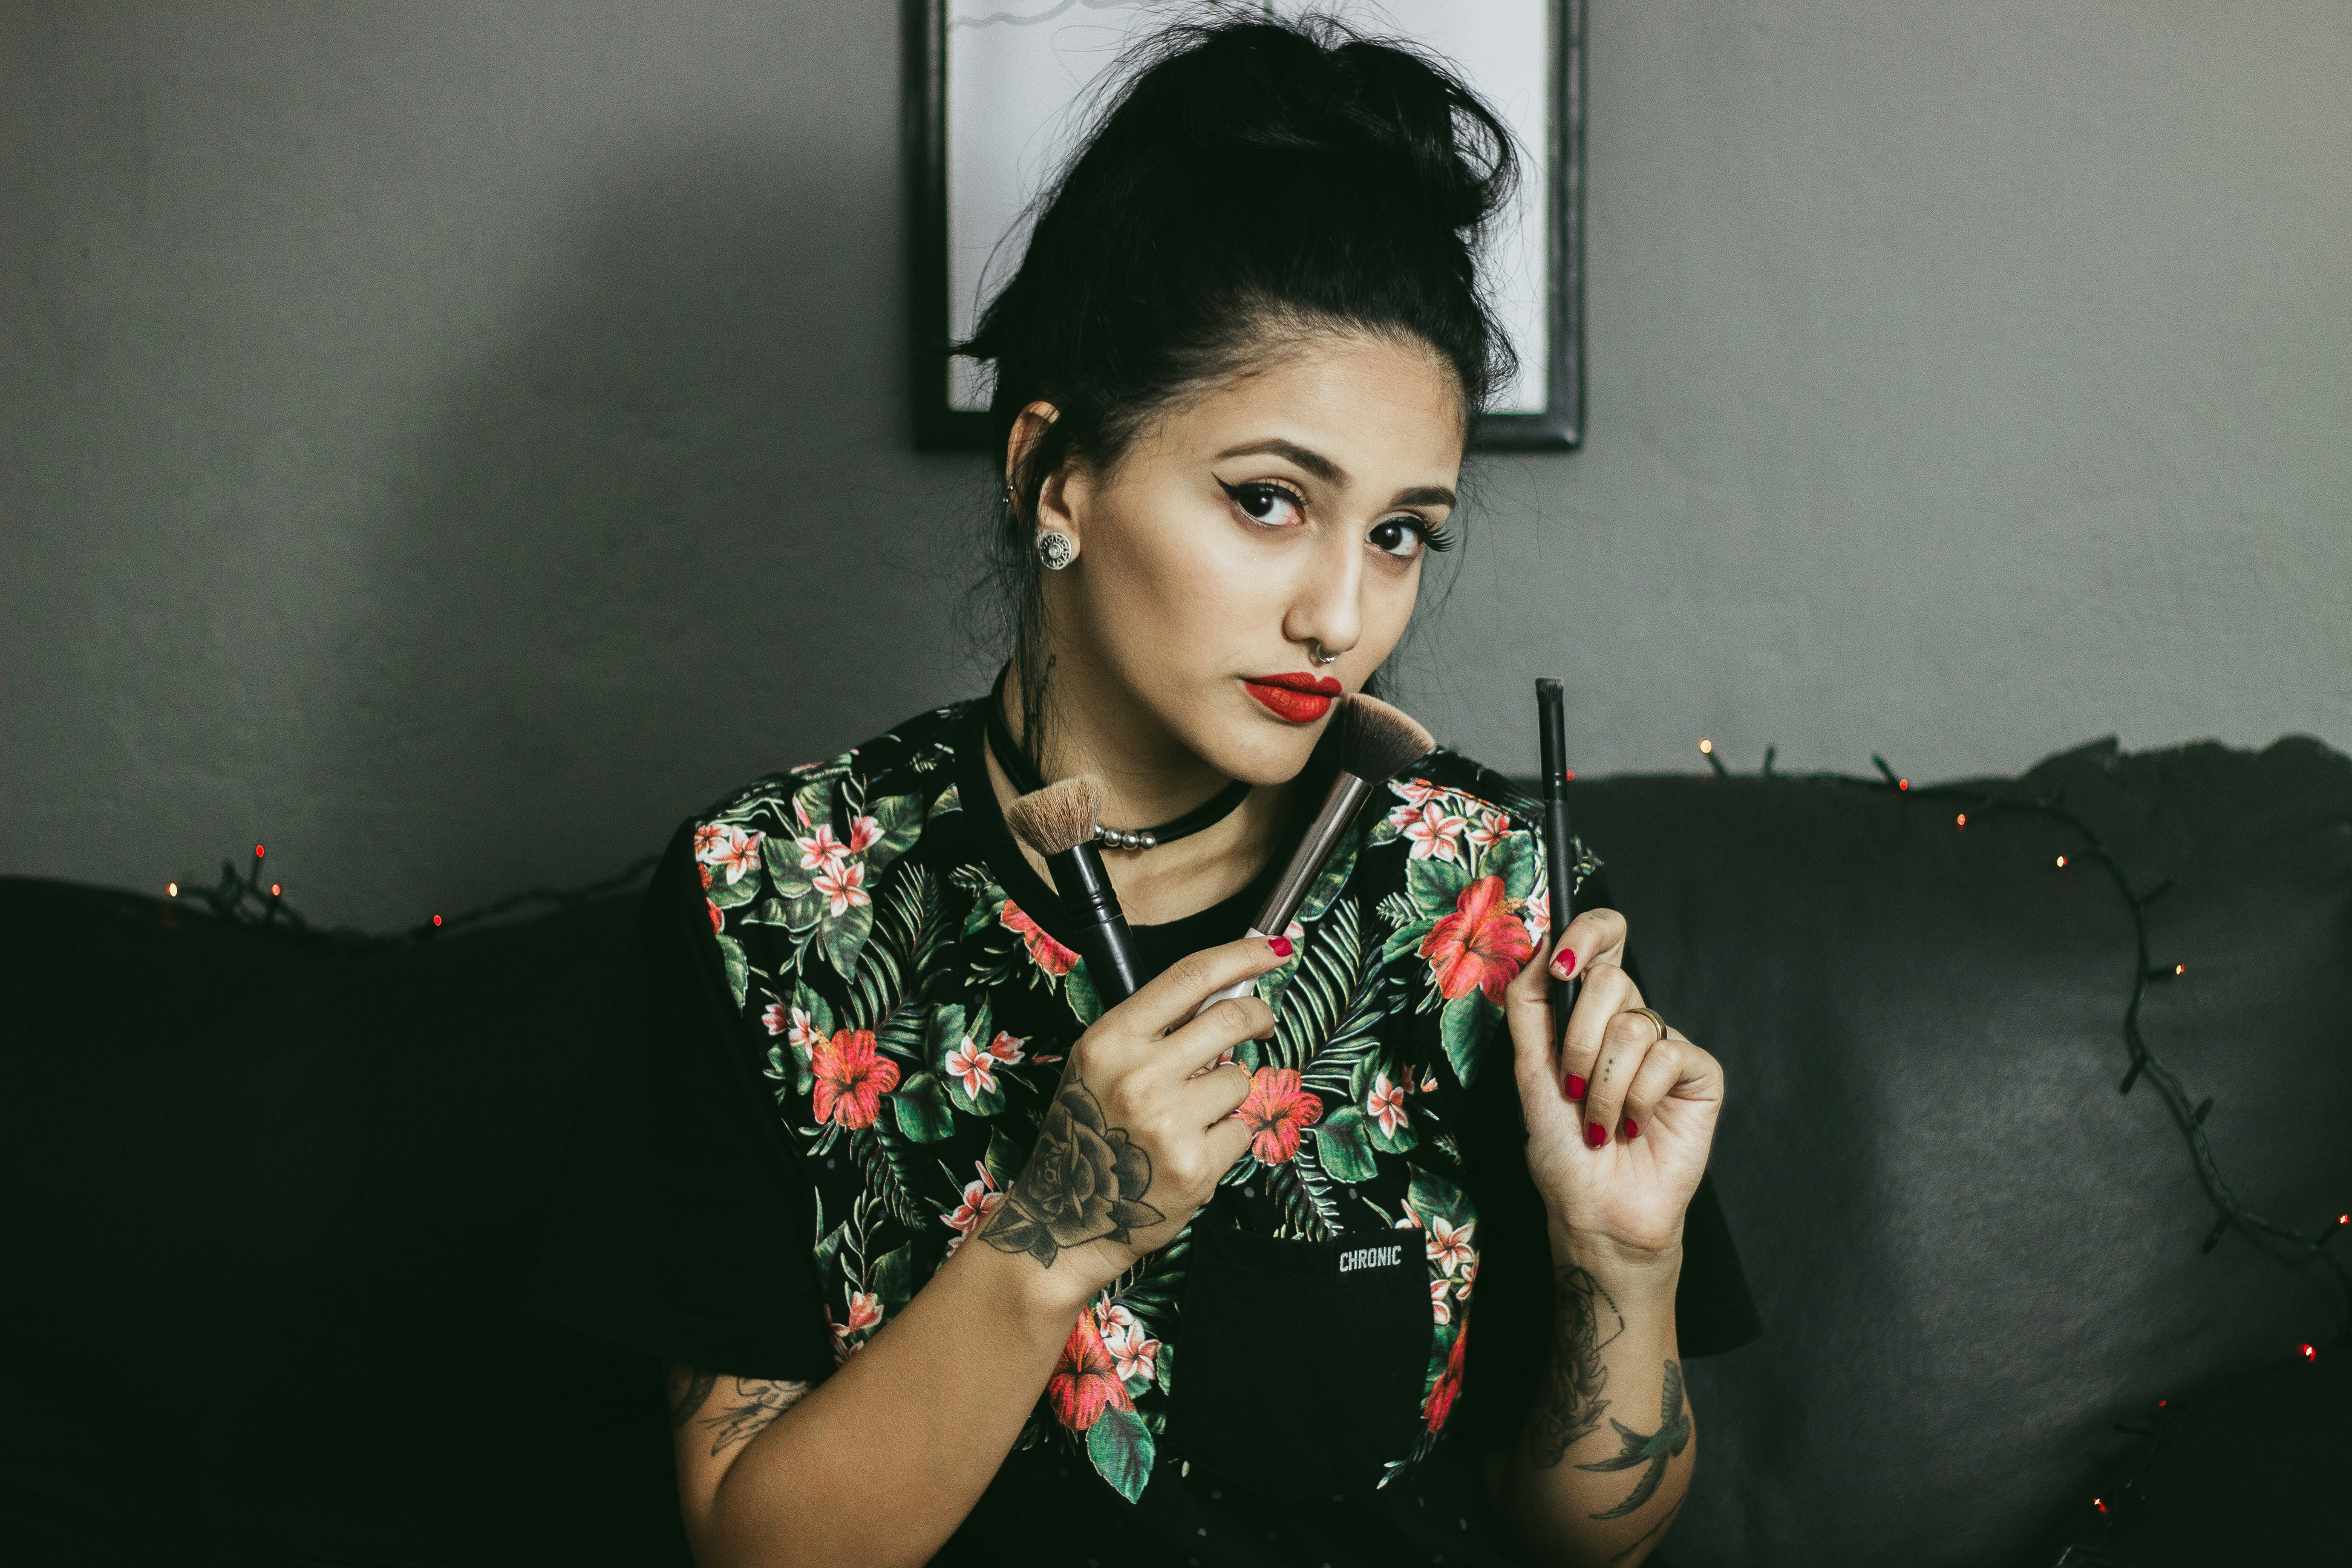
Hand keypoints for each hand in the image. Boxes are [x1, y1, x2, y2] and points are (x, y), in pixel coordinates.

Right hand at [977, 934, 1285, 1296]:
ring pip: (1239, 1080)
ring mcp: (1168, 1123)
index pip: (1191, 976)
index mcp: (1110, 1040)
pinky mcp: (1194, 1167)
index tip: (1275, 949)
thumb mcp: (1100, 1064)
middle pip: (1230, 1019)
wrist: (1065, 1220)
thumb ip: (1155, 1029)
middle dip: (1259, 1017)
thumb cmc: (1087, 1132)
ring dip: (1229, 1093)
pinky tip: (1191, 1150)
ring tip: (1191, 1115)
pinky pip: (1241, 1130)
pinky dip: (1226, 1138)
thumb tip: (1228, 993)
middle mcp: (1138, 1077)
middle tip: (1262, 1024)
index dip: (1243, 954)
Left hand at [1502, 909, 1723, 1264]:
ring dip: (1602, 1085)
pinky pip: (1665, 1057)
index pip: (1603, 940)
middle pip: (1609, 979)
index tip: (1564, 961)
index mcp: (1589, 1014)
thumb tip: (1538, 945)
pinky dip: (1636, 1100)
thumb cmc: (1561, 1150)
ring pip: (1632, 1024)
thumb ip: (1530, 1005)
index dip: (1589, 931)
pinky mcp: (1699, 1074)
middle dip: (1577, 1042)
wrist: (1596, 1210)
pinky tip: (1633, 1128)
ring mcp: (1665, 1045)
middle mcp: (1629, 1020)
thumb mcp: (1529, 1071)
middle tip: (1572, 1090)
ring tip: (1600, 1123)